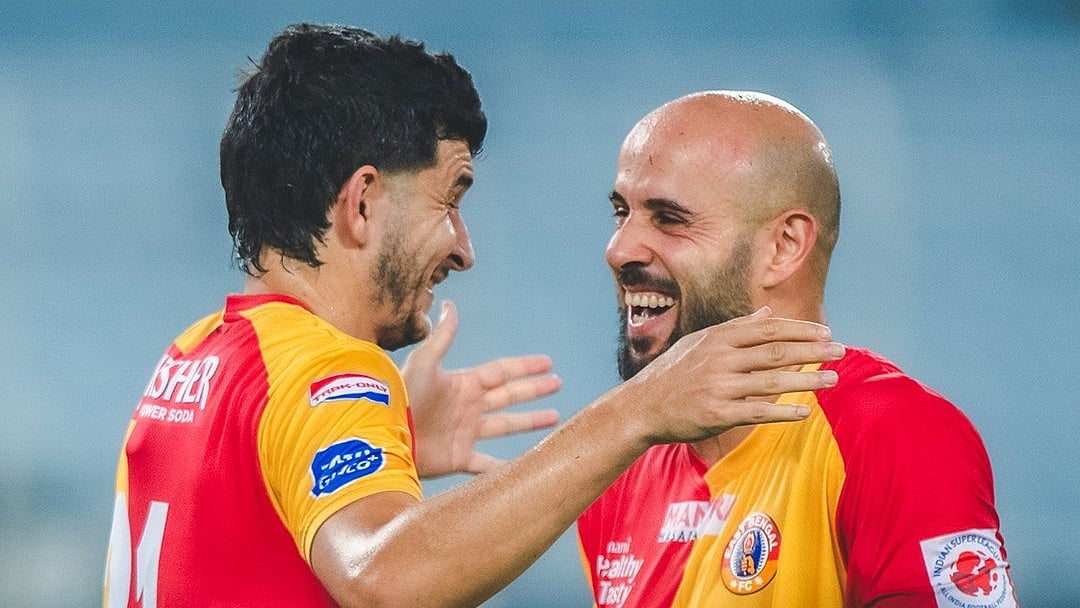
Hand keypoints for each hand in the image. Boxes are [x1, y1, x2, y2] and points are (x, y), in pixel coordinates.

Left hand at [402, 301, 561, 478]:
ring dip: (528, 422)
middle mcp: (467, 407)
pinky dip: (503, 468)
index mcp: (463, 384)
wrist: (386, 433)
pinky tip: (521, 467)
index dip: (524, 367)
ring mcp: (464, 433)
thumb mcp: (424, 362)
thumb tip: (450, 304)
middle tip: (557, 384)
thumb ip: (442, 337)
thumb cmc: (404, 396)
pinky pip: (486, 465)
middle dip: (533, 390)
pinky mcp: (458, 458)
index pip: (501, 372)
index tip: (547, 362)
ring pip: (505, 426)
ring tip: (554, 419)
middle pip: (508, 396)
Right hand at [619, 307, 843, 445]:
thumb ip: (737, 328)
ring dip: (807, 380)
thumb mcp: (700, 342)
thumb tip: (768, 313)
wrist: (641, 407)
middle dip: (812, 350)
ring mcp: (719, 386)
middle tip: (840, 350)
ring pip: (771, 380)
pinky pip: (758, 411)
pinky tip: (805, 411)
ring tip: (833, 379)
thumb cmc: (672, 373)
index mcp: (718, 338)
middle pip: (775, 351)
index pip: (768, 329)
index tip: (825, 332)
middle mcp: (720, 359)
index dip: (799, 329)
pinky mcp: (717, 414)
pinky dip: (783, 411)